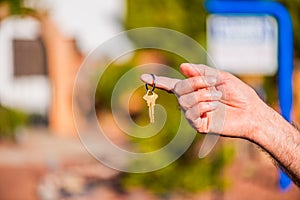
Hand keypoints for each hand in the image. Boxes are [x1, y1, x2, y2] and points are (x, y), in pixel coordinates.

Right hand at [140, 63, 267, 138]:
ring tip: (217, 97)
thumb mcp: (220, 76)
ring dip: (203, 95)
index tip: (143, 76)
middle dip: (197, 83)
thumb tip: (182, 67)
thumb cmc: (238, 94)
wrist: (251, 112)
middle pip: (179, 89)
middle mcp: (190, 102)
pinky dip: (204, 106)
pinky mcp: (198, 124)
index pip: (172, 85)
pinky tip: (214, 109)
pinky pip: (191, 112)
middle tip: (215, 85)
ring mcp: (193, 114)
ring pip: (185, 100)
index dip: (157, 81)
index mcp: (194, 90)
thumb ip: (201, 71)